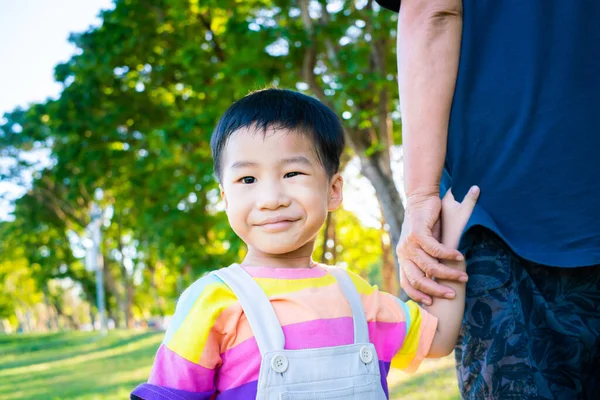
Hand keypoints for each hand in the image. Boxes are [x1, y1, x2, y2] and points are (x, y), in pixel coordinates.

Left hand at [396, 190, 472, 304]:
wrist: (420, 199)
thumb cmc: (426, 225)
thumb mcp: (426, 246)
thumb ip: (429, 261)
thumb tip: (440, 281)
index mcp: (403, 258)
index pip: (407, 283)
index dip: (418, 295)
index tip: (432, 303)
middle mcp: (403, 253)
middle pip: (418, 280)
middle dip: (436, 290)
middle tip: (452, 295)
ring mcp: (409, 244)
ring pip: (429, 266)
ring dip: (448, 274)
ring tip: (463, 277)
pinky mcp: (418, 233)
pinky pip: (435, 250)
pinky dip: (449, 256)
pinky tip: (460, 257)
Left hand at [441, 186, 478, 249]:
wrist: (451, 246)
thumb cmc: (458, 227)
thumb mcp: (466, 210)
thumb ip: (471, 198)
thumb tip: (475, 186)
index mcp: (446, 200)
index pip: (454, 188)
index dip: (462, 185)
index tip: (471, 182)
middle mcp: (443, 206)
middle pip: (455, 196)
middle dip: (463, 194)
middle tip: (476, 191)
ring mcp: (445, 215)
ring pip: (455, 205)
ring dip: (462, 204)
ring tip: (474, 202)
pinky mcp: (448, 222)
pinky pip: (456, 213)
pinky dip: (461, 212)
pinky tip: (468, 214)